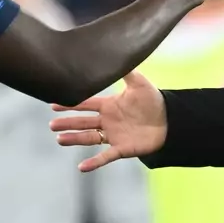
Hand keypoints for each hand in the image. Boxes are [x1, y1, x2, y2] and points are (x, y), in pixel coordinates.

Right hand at [51, 72, 166, 171]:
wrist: (171, 120)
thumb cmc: (155, 101)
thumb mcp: (139, 83)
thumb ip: (125, 71)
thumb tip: (114, 56)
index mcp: (109, 105)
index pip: (85, 104)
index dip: (70, 105)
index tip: (53, 104)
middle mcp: (108, 121)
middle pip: (83, 122)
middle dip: (67, 123)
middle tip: (52, 125)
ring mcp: (113, 136)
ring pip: (89, 138)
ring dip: (74, 139)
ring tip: (60, 139)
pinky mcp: (122, 149)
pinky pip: (105, 156)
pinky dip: (94, 162)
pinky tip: (81, 167)